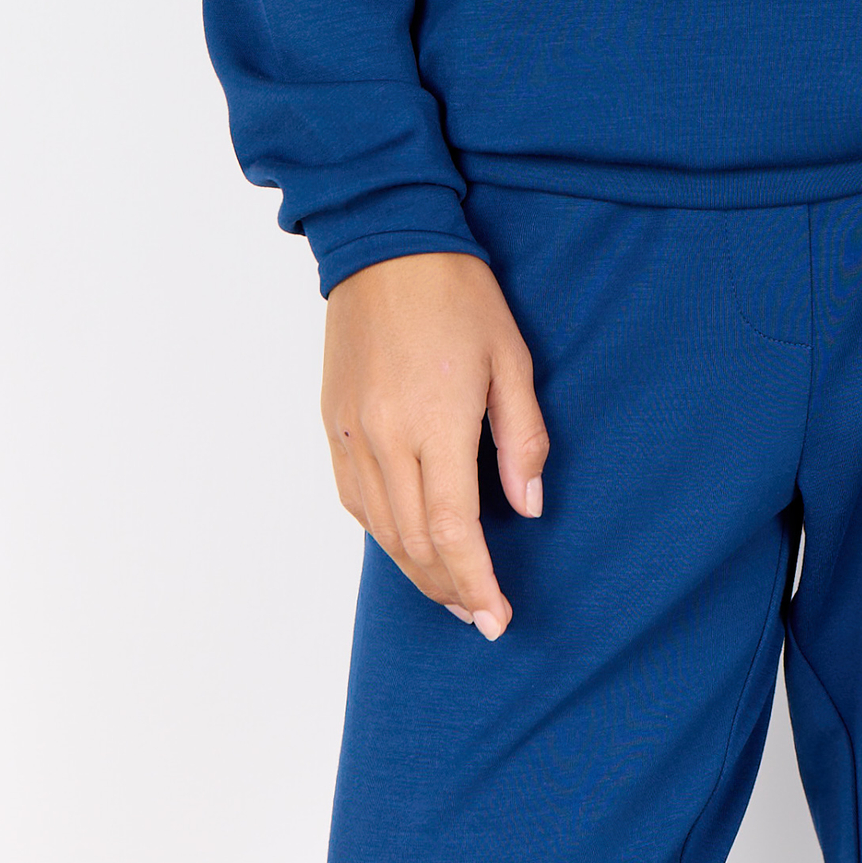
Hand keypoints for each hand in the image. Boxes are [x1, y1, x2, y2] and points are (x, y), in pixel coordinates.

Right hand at [321, 250, 548, 638]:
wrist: (386, 243)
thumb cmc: (459, 295)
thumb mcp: (512, 358)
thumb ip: (522, 438)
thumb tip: (528, 507)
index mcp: (436, 424)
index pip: (454, 532)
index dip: (476, 584)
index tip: (497, 619)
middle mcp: (386, 439)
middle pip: (415, 544)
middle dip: (450, 589)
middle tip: (479, 614)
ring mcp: (352, 434)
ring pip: (381, 531)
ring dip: (416, 571)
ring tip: (450, 590)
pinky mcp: (333, 424)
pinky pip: (355, 500)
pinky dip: (383, 534)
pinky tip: (408, 541)